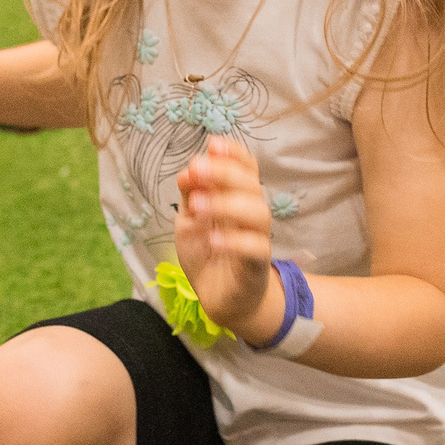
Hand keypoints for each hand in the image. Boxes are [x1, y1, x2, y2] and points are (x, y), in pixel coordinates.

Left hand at [174, 137, 276, 334]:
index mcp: (237, 197)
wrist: (222, 300)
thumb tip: (187, 170)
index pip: (246, 167)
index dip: (234, 153)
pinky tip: (213, 239)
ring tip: (197, 206)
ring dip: (227, 204)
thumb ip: (190, 195)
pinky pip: (255, 248)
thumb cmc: (208, 254)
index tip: (213, 144)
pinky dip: (235, 241)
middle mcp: (251, 213)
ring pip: (258, 213)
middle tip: (196, 170)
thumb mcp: (190, 221)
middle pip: (251, 185)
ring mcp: (257, 238)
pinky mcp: (256, 265)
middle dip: (224, 173)